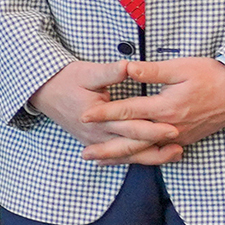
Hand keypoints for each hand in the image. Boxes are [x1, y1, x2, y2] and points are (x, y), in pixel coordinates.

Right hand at [28, 60, 185, 167]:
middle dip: (157, 146)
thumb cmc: (66, 80)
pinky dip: (137, 157)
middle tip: (180, 144)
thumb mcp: (86, 72)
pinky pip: (119, 155)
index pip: (130, 126)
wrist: (45, 93)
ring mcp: (95, 142)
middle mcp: (97, 134)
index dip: (152, 128)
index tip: (173, 128)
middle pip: (132, 145)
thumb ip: (110, 71)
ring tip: (175, 154)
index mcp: (97, 117)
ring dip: (151, 157)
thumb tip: (128, 66)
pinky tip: (154, 157)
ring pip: (127, 154)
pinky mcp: (95, 143)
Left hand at [82, 55, 224, 163]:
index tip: (84, 116)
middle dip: (107, 148)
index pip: (128, 111)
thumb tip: (127, 69)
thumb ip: (152, 71)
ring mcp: (179, 136)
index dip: (104, 113)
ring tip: (100, 162)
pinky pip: (159, 152)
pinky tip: (130, 159)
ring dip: (121, 157)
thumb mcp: (181, 68)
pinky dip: (141, 157)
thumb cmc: (212, 75)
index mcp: (166, 107)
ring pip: (145, 151)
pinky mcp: (186, 139)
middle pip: (132, 141)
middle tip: (84, 154)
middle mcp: (170, 127)